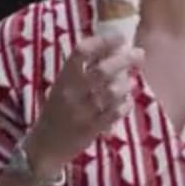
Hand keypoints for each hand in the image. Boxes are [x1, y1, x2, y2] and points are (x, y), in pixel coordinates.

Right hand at [21, 36, 141, 174]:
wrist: (45, 147)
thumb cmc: (55, 113)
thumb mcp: (61, 88)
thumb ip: (81, 72)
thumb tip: (112, 51)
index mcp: (63, 79)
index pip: (82, 52)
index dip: (103, 41)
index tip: (120, 38)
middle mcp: (73, 93)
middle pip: (104, 70)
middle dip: (125, 59)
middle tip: (139, 54)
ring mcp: (84, 112)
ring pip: (114, 91)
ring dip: (126, 84)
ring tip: (129, 82)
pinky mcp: (94, 129)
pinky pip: (117, 111)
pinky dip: (125, 103)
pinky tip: (126, 101)